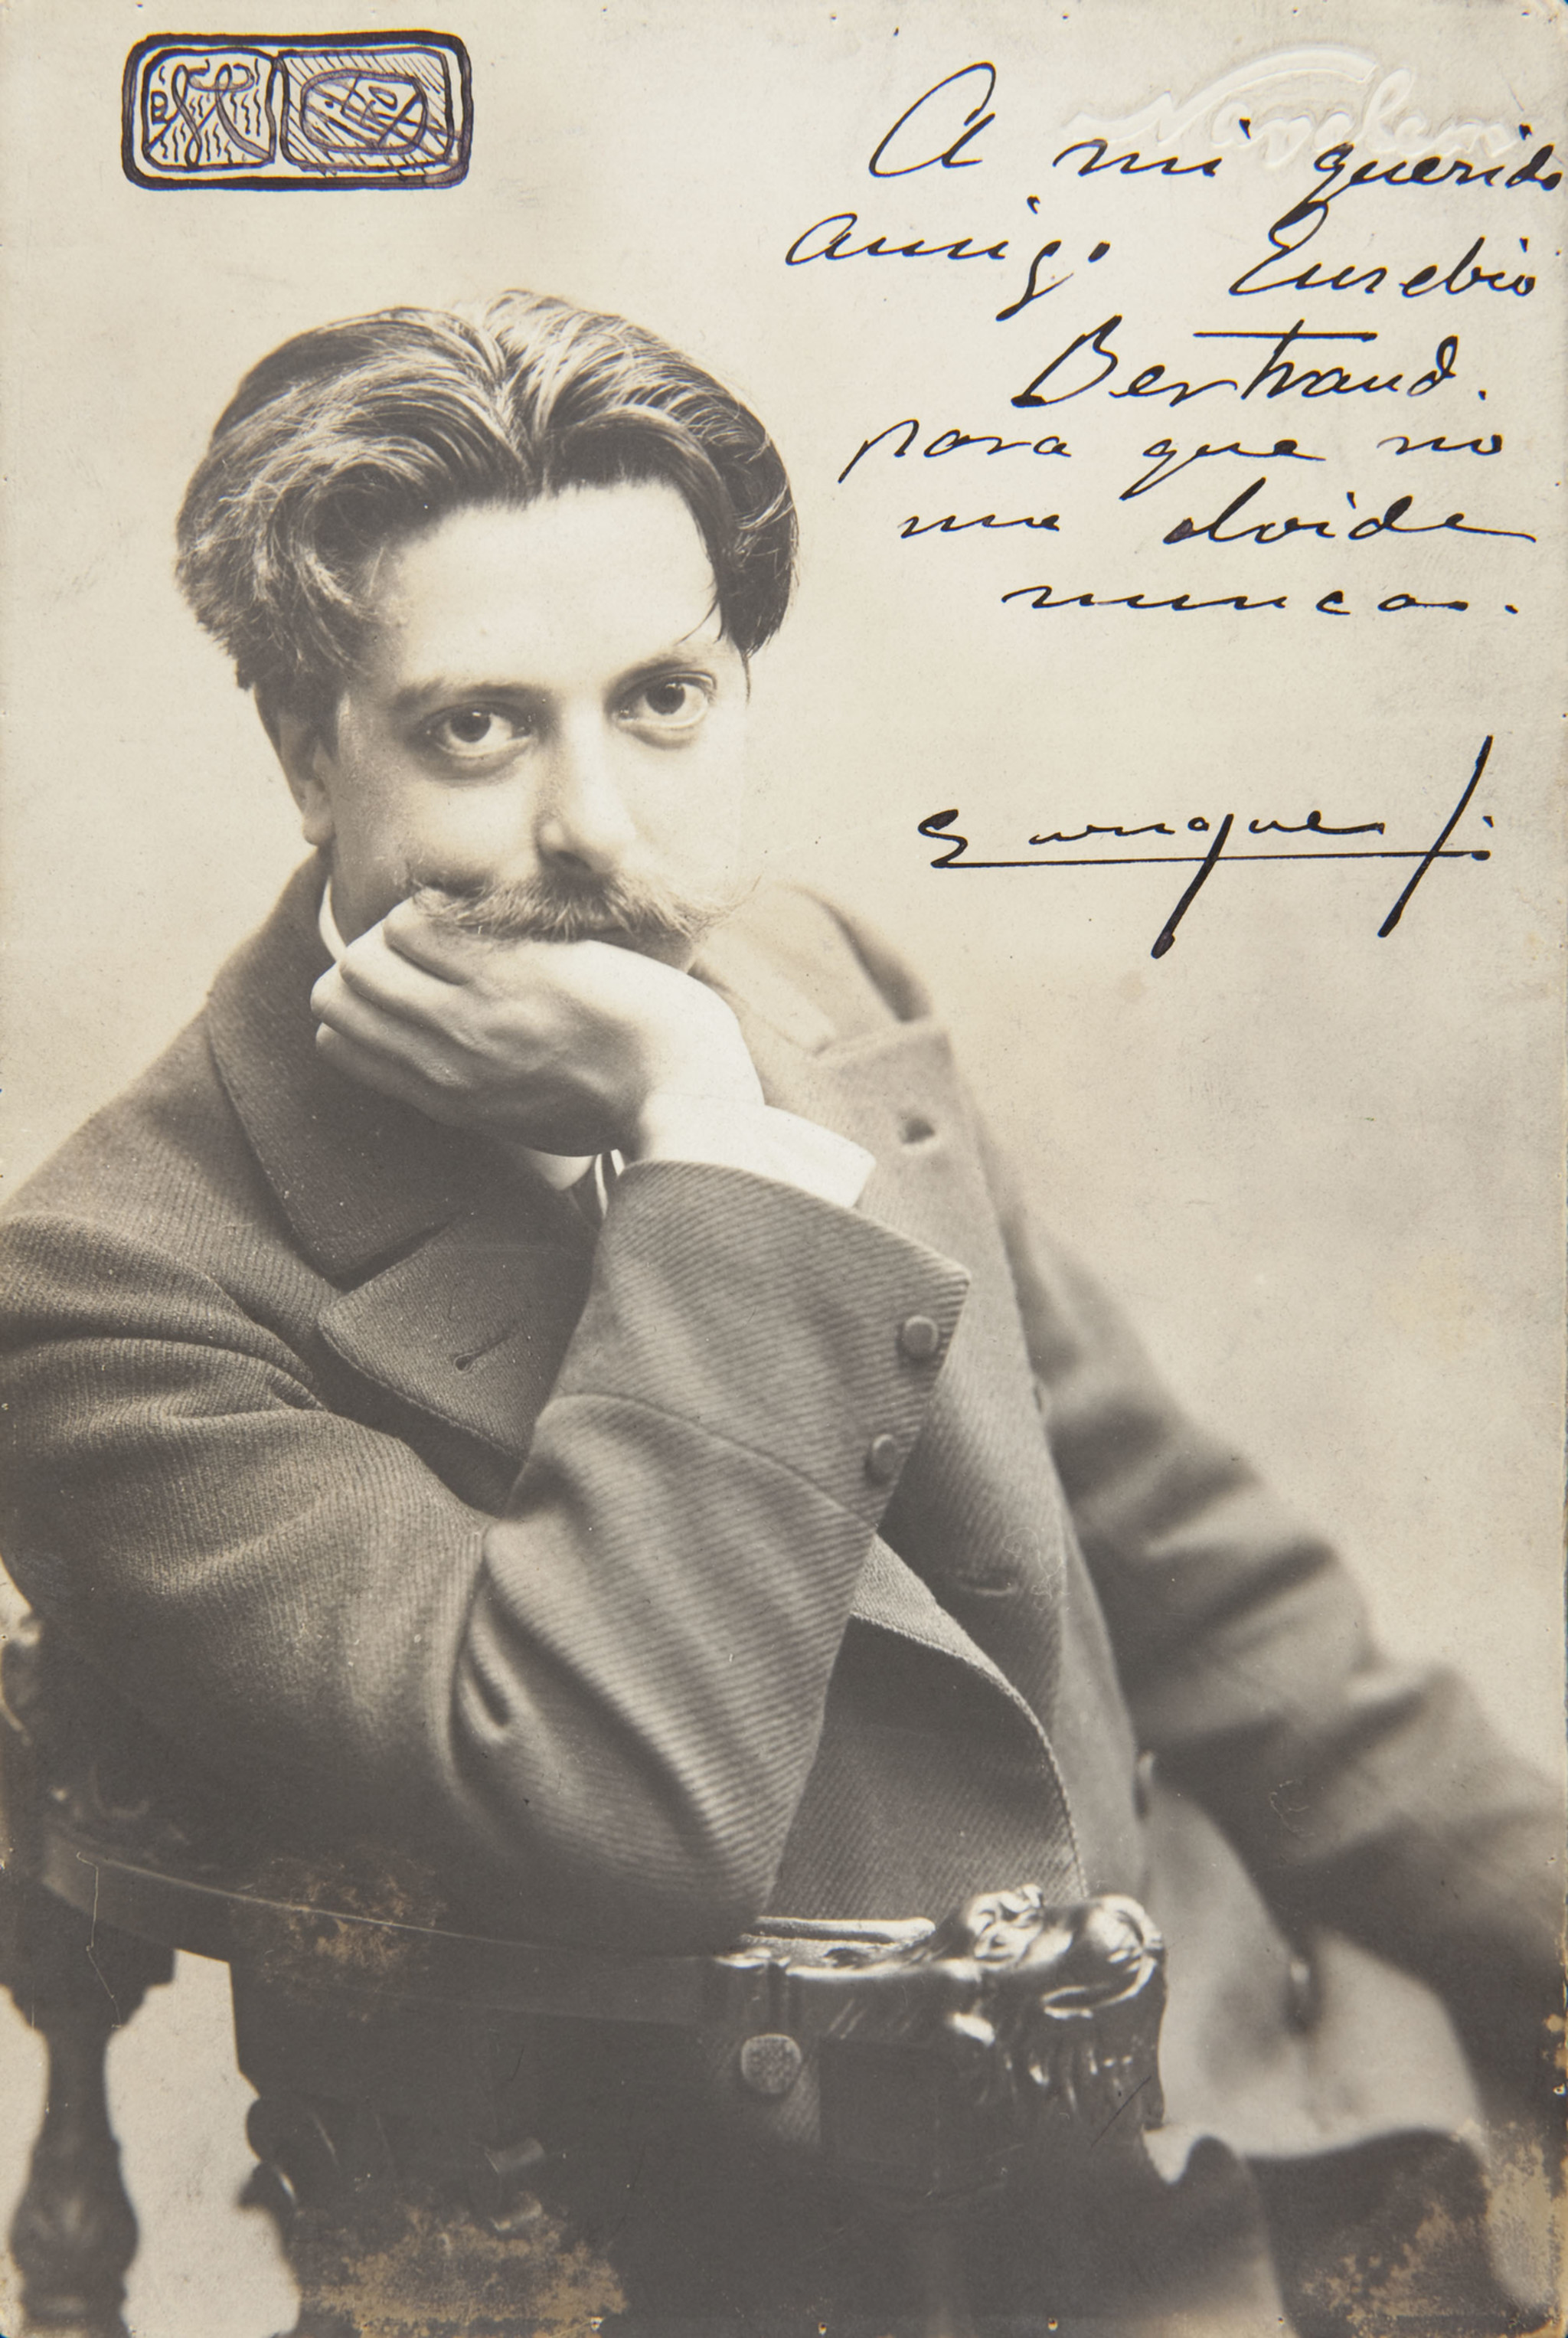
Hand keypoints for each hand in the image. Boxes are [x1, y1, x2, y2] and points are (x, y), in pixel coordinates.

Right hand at [310, 898, 762, 1155]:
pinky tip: (471, 906)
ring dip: (396, 927)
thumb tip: (452, 1079)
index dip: (354, 1004)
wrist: (681, 1091)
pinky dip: (431, 905)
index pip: (340, 1044)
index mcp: (448, 1098)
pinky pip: (418, 924)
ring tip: (445, 920)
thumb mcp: (533, 1123)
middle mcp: (444, 1059)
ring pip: (366, 956)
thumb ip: (481, 1097)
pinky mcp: (510, 973)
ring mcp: (473, 1015)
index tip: (394, 981)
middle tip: (419, 941)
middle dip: (366, 958)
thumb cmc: (624, 1102)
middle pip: (338, 994)